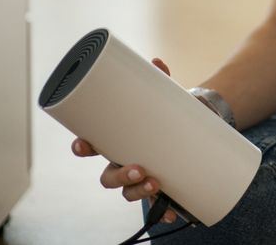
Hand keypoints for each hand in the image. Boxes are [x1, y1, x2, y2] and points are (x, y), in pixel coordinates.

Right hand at [71, 57, 178, 224]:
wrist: (192, 127)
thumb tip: (156, 62)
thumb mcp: (164, 96)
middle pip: (108, 177)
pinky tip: (171, 212)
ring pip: (128, 192)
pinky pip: (156, 204)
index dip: (83, 148)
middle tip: (138, 169)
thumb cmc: (166, 113)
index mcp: (117, 140)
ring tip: (156, 183)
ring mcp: (140, 176)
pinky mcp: (159, 186)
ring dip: (139, 192)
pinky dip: (163, 210)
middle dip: (120, 176)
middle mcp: (123, 161)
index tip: (83, 145)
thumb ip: (159, 80)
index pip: (92, 146)